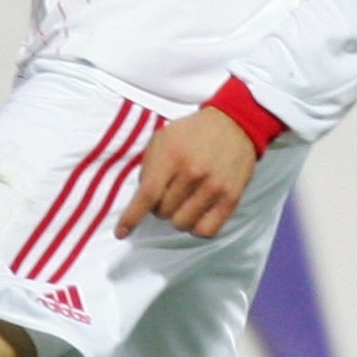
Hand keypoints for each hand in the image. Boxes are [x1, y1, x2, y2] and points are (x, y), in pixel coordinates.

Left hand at [116, 108, 257, 239]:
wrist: (234, 124)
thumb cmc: (193, 133)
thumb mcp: (163, 139)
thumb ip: (149, 167)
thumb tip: (142, 199)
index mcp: (172, 156)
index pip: (148, 195)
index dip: (132, 217)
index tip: (121, 232)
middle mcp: (193, 173)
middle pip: (163, 212)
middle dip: (159, 207)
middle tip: (168, 194)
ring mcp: (213, 187)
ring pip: (182, 223)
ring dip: (177, 217)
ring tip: (182, 203)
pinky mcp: (231, 198)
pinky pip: (206, 230)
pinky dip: (196, 228)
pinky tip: (195, 215)